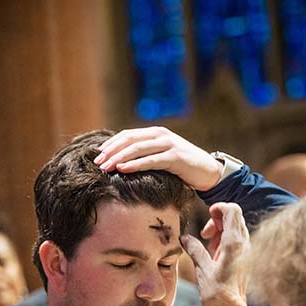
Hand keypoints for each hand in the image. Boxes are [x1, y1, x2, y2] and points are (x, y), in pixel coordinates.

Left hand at [94, 126, 223, 190]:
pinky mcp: (176, 157)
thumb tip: (120, 163)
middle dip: (111, 151)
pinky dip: (135, 164)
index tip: (96, 155)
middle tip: (96, 162)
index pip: (127, 135)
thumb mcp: (161, 157)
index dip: (110, 144)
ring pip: (137, 148)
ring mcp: (169, 144)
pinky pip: (151, 160)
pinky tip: (122, 169)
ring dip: (119, 158)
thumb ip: (145, 156)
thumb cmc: (182, 168)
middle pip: (129, 139)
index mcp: (155, 133)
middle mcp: (160, 135)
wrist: (208, 172)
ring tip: (105, 167)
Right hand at [181, 203, 249, 305]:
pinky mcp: (246, 257)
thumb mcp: (202, 268)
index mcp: (234, 243)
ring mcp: (247, 250)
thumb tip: (185, 238)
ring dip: (221, 230)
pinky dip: (225, 239)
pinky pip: (237, 238)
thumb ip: (195, 249)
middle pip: (234, 216)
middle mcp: (244, 244)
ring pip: (236, 226)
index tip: (207, 216)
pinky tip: (215, 253)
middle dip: (217, 220)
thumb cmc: (217, 293)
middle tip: (205, 234)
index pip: (232, 210)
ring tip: (209, 245)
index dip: (219, 208)